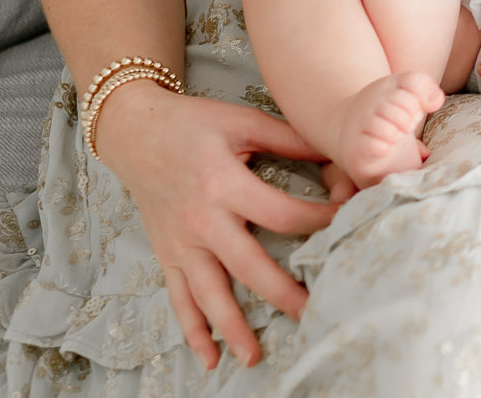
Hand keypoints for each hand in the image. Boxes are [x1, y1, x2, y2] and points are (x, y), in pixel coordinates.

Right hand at [93, 80, 340, 369]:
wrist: (134, 131)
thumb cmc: (193, 123)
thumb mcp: (242, 121)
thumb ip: (289, 139)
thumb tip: (338, 150)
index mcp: (224, 184)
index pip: (280, 214)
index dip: (316, 223)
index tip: (347, 225)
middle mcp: (202, 220)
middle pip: (248, 265)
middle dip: (282, 294)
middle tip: (314, 315)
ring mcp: (181, 243)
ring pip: (209, 294)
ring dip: (232, 328)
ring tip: (256, 357)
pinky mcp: (167, 255)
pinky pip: (179, 298)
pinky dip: (193, 331)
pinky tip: (210, 358)